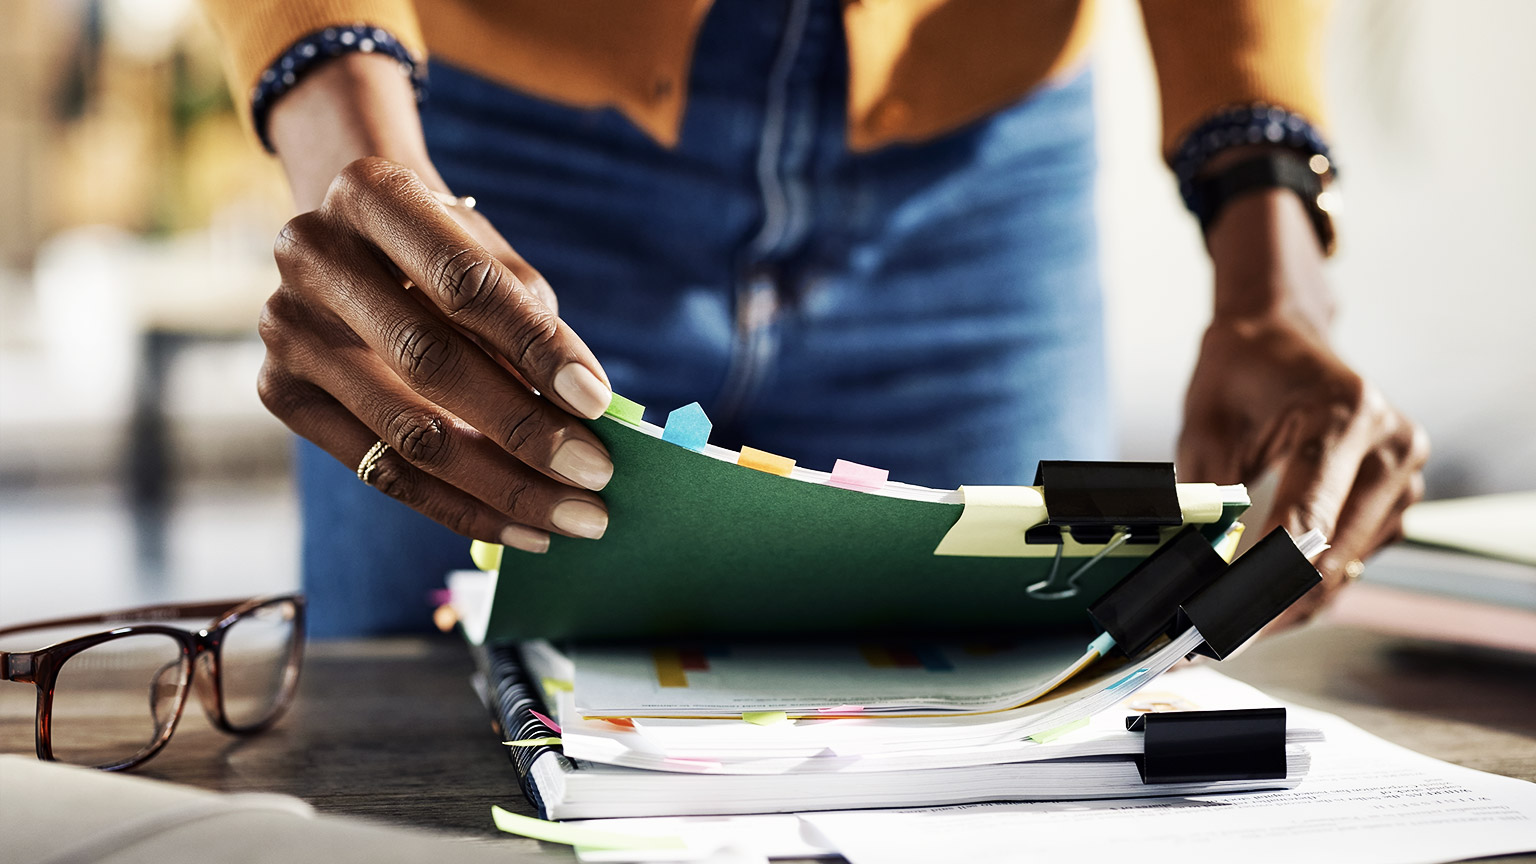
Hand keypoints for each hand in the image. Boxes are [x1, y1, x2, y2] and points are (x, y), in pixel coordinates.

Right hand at [257, 157, 614, 551]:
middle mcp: (312, 254)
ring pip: (407, 433)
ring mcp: (285, 327)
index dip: (536, 346)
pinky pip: (382, 471)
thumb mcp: (490, 256)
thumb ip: (530, 322)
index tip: (597, 401)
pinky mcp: (280, 392)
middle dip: (525, 430)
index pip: (466, 283)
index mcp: (372, 194)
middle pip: (431, 363)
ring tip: (572, 515)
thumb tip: (583, 415)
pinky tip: (522, 526)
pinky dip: (460, 507)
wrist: (352, 241)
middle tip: (596, 474)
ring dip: (503, 486)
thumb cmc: (442, 250)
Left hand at [1178, 188, 1428, 630]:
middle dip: (1271, 605)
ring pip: (1347, 566)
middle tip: (1217, 638)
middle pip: (1333, 556)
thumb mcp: (1205, 426)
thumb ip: (1206, 496)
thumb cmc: (1239, 372)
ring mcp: (1405, 472)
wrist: (1279, 337)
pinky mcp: (1399, 494)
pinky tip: (1268, 594)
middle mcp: (1390, 445)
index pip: (1307, 521)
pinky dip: (1311, 581)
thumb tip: (1196, 569)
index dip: (1262, 582)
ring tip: (1233, 621)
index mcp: (1344, 416)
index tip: (1223, 621)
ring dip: (1291, 601)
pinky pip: (1356, 556)